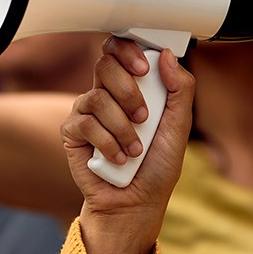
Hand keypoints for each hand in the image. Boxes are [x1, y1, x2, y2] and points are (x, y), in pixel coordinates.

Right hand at [61, 37, 195, 253]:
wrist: (136, 203)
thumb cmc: (157, 167)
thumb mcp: (179, 128)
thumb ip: (180, 90)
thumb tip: (166, 55)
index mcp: (131, 86)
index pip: (120, 50)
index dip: (128, 50)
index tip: (144, 69)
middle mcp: (106, 94)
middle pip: (105, 64)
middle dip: (128, 91)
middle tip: (144, 117)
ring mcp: (87, 112)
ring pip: (97, 97)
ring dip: (122, 128)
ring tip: (135, 150)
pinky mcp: (72, 133)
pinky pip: (85, 124)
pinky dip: (108, 144)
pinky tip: (118, 159)